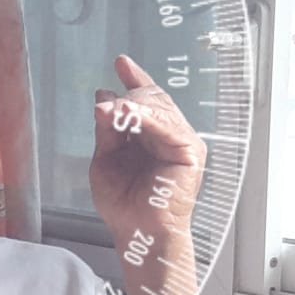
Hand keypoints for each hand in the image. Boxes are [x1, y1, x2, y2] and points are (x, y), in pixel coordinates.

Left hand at [91, 54, 207, 254]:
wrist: (137, 232)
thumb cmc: (123, 203)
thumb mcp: (105, 160)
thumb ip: (107, 131)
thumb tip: (103, 97)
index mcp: (150, 135)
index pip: (144, 101)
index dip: (134, 80)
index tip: (121, 62)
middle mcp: (169, 134)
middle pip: (152, 100)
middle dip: (128, 96)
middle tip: (105, 104)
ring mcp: (181, 141)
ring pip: (159, 109)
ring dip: (134, 105)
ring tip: (113, 108)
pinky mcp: (190, 151)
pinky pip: (167, 126)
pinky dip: (147, 118)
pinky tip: (128, 114)